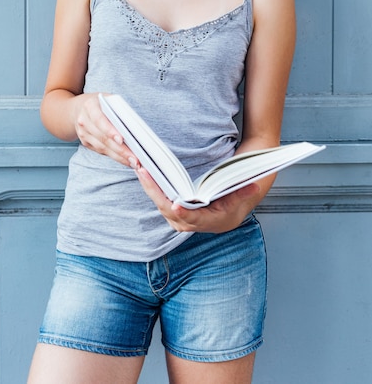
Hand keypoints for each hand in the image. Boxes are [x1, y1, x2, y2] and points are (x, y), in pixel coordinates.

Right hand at [75, 93, 139, 168]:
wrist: (80, 109)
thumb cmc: (101, 104)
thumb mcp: (109, 100)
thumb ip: (118, 110)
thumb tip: (134, 126)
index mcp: (90, 106)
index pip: (99, 119)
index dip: (110, 130)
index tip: (121, 139)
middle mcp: (84, 121)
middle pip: (102, 137)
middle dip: (120, 149)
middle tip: (134, 157)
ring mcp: (83, 133)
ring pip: (102, 148)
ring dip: (119, 156)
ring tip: (133, 162)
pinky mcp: (86, 143)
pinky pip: (101, 151)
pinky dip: (115, 156)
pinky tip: (126, 160)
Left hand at [135, 166, 261, 232]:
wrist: (233, 205)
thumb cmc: (237, 200)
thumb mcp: (242, 194)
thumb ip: (244, 192)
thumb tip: (253, 186)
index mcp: (210, 222)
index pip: (193, 219)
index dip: (184, 212)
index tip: (175, 205)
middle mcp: (193, 223)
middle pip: (170, 211)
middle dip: (156, 192)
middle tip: (145, 173)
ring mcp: (182, 219)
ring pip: (162, 205)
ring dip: (150, 188)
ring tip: (141, 169)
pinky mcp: (176, 212)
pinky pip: (161, 201)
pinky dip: (153, 188)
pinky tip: (144, 173)